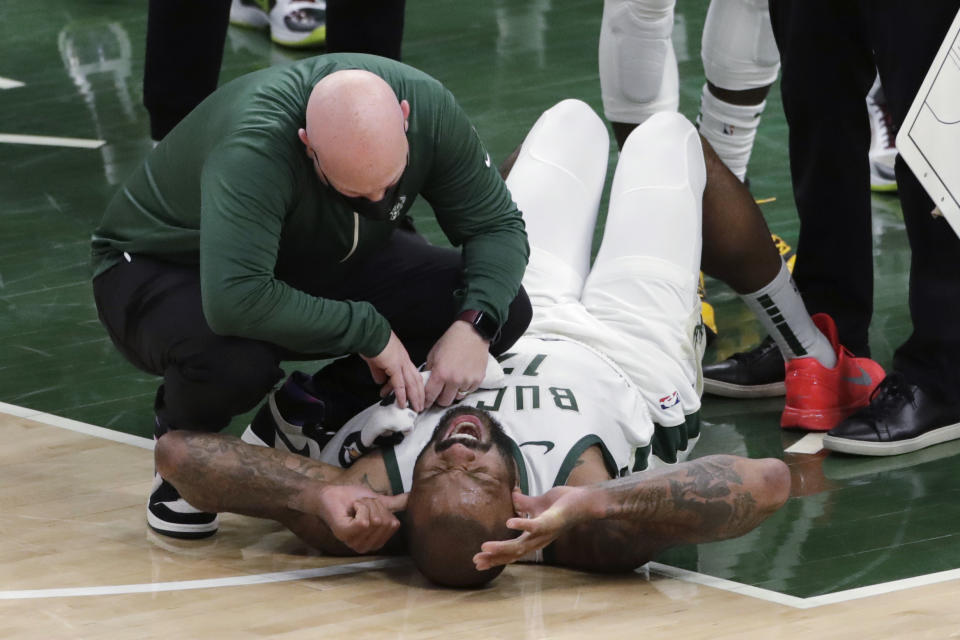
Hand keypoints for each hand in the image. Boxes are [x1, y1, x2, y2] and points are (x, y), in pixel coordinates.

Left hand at [314, 485, 407, 553]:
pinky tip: (350, 510)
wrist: (330, 494)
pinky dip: (359, 507)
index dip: (384, 509)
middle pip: (384, 522)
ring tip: (354, 507)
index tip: (370, 507)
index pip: (394, 524)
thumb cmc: (351, 498)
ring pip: (375, 520)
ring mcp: (354, 543)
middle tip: (360, 506)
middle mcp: (366, 547)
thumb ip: (394, 504)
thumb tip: (413, 498)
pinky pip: (363, 521)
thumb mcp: (378, 501)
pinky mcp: (345, 535)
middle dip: (374, 506)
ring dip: (365, 505)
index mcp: (376, 542)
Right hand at [361, 331, 423, 411]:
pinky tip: (402, 403)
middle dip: (420, 394)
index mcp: (402, 357)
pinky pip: (400, 384)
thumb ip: (379, 371)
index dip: (417, 386)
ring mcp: (401, 363)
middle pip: (416, 380)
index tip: (417, 396)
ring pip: (412, 383)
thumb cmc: (371, 342)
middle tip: (421, 406)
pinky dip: (402, 395)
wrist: (368, 333)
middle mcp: (404, 360)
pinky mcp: (394, 366)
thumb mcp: (377, 360)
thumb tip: (380, 381)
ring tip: (416, 408)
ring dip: (415, 397)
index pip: (413, 374)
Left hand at [423, 321, 488, 407]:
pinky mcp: (478, 380)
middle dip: (440, 399)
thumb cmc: (451, 341)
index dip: (426, 401)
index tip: (425, 403)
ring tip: (453, 382)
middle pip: (445, 401)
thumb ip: (429, 370)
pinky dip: (465, 387)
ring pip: (458, 397)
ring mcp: (468, 381)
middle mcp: (454, 380)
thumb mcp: (433, 354)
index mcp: (441, 373)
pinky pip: (469, 391)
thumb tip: (426, 383)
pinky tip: (463, 377)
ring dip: (454, 392)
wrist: (472, 333)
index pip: (430, 395)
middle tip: (440, 393)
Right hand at [473, 486, 587, 569]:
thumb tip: (512, 496)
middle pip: (513, 553)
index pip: (512, 551)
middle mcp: (538, 540)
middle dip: (494, 558)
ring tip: (485, 547)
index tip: (478, 561)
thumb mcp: (538, 503)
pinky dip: (522, 525)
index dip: (495, 557)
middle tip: (476, 561)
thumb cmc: (563, 503)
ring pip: (520, 545)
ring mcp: (545, 533)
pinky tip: (508, 524)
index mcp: (533, 537)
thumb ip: (524, 503)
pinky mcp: (551, 522)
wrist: (585, 500)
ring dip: (502, 547)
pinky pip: (535, 526)